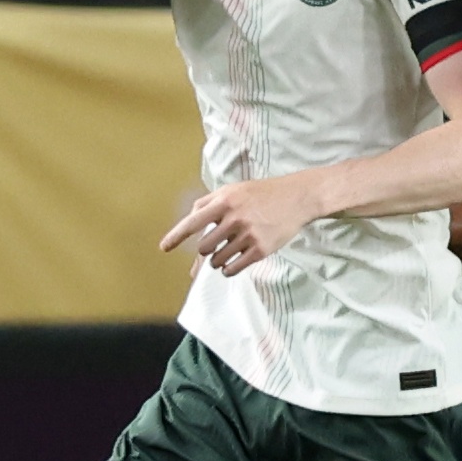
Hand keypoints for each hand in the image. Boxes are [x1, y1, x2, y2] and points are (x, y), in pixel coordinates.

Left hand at [160, 175, 327, 275]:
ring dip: (217, 260)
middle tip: (216, 244)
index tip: (164, 248)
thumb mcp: (233, 190)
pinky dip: (228, 269)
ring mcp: (248, 235)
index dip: (176, 236)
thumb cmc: (261, 194)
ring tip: (228, 250)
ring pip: (217, 260)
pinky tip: (232, 262)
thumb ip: (208, 204)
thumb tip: (188, 225)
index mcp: (225, 201)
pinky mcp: (261, 249)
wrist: (297, 198)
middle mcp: (235, 218)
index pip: (193, 222)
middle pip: (204, 247)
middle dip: (206, 249)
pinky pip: (233, 268)